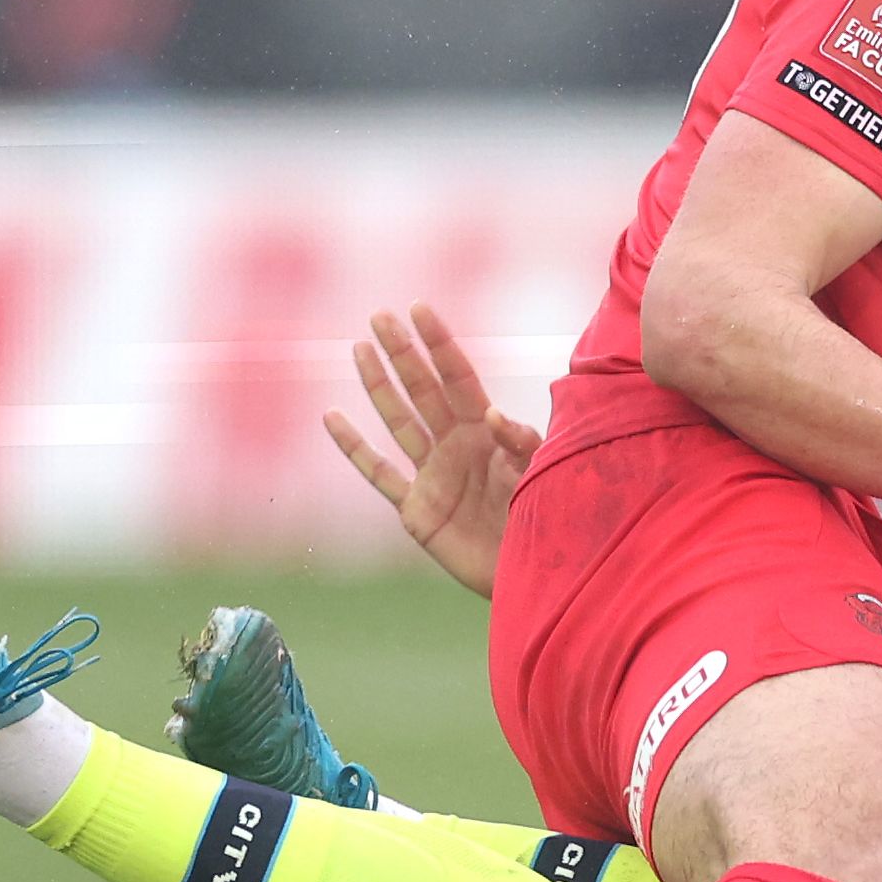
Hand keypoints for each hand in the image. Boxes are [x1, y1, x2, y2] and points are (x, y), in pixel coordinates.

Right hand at [323, 303, 541, 599]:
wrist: (535, 572)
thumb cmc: (548, 519)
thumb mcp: (542, 473)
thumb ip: (519, 442)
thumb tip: (490, 413)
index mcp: (488, 432)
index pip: (459, 377)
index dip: (439, 344)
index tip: (419, 308)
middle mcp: (457, 446)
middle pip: (423, 390)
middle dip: (403, 353)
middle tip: (379, 315)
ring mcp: (433, 476)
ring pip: (398, 421)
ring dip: (378, 385)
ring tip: (359, 347)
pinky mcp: (416, 510)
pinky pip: (378, 473)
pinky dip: (354, 447)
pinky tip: (332, 417)